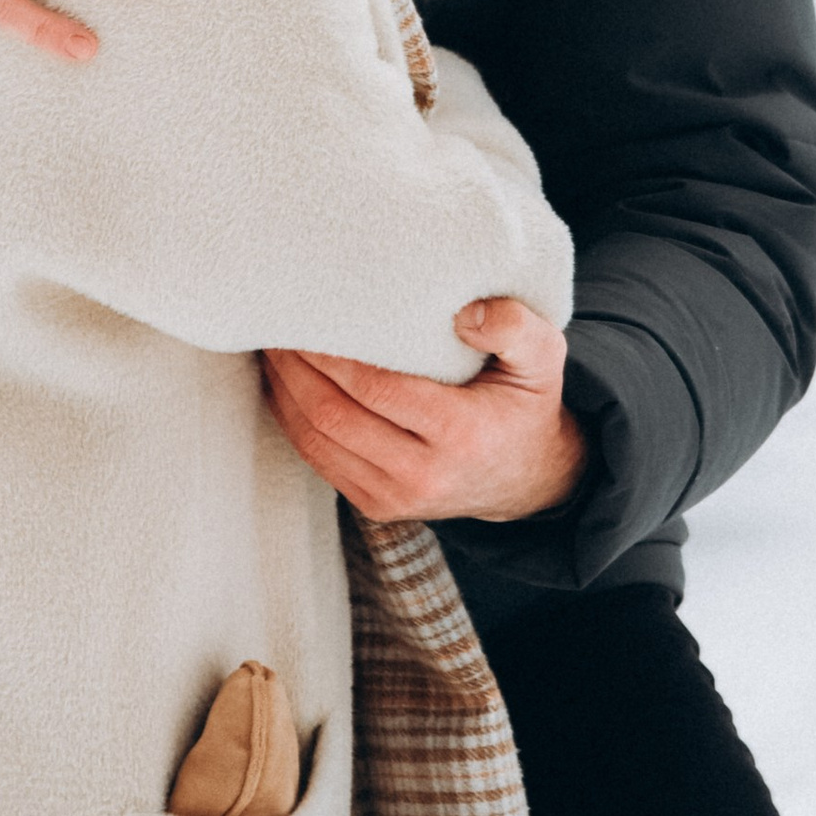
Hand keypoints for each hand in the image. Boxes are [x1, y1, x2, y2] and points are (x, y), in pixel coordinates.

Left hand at [260, 300, 587, 524]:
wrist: (527, 479)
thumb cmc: (525, 403)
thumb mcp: (543, 358)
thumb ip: (514, 327)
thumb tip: (463, 316)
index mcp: (461, 434)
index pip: (375, 388)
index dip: (331, 352)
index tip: (309, 310)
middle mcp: (423, 475)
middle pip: (333, 414)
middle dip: (296, 365)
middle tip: (276, 318)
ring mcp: (395, 498)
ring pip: (316, 439)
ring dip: (284, 389)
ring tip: (272, 343)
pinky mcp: (375, 505)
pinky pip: (317, 459)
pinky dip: (291, 417)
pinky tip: (283, 382)